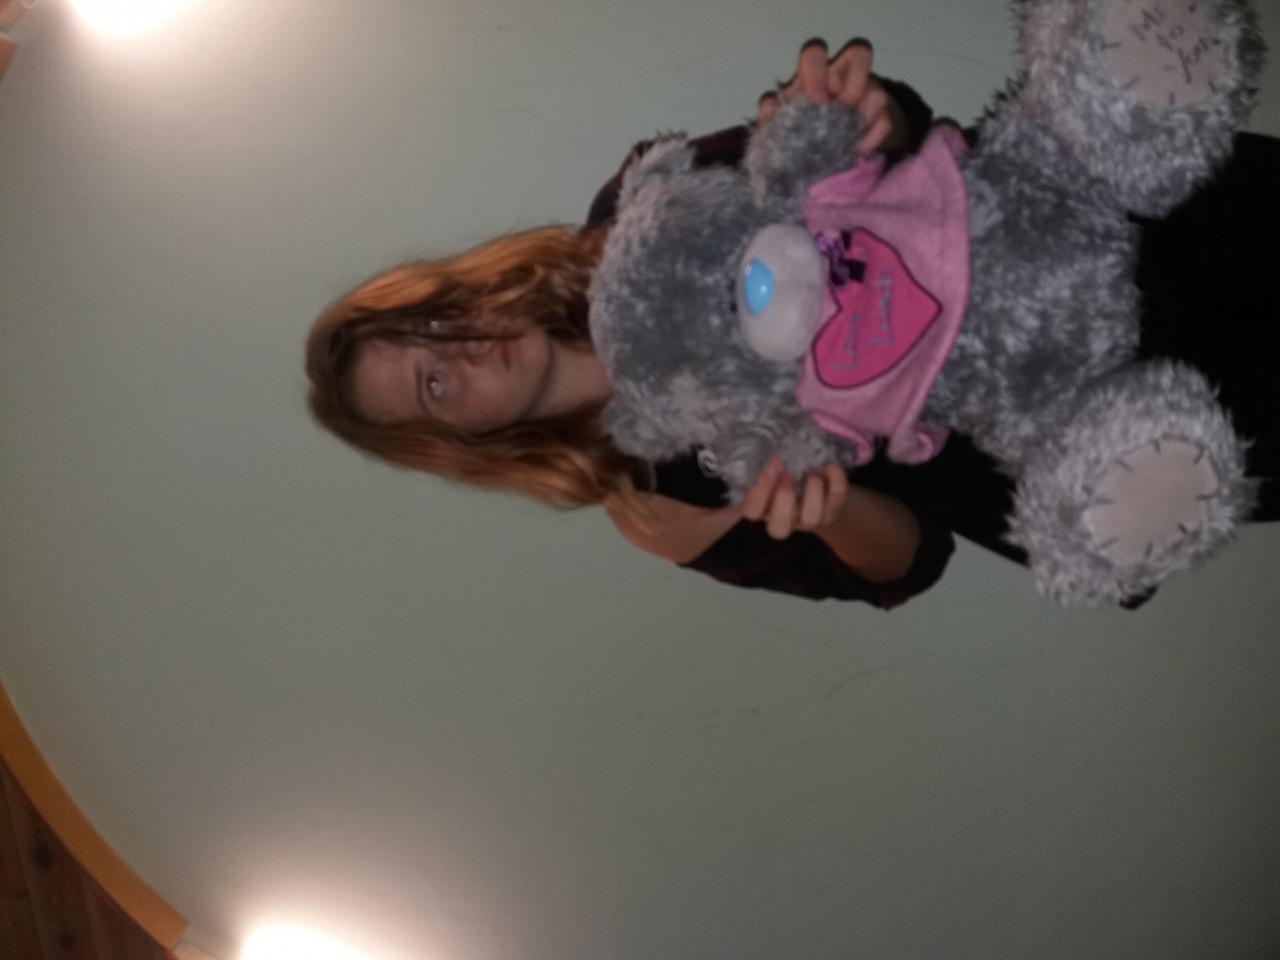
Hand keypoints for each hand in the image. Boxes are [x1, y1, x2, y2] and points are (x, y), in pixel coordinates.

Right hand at [740, 456, 849, 539]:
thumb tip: (764, 444)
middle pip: (779, 529)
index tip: (772, 464)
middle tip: (788, 474)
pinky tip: (831, 467)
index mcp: (764, 509)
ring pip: (811, 519)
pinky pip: (837, 502)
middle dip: (783, 498)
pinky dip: (837, 483)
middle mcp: (786, 520)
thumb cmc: (787, 478)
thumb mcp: (773, 472)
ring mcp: (810, 521)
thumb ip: (767, 466)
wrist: (820, 492)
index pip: (752, 511)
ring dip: (812, 491)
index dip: (758, 491)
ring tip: (813, 471)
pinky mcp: (832, 514)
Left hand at [757, 39, 894, 153]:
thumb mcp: (781, 120)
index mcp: (813, 73)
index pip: (816, 53)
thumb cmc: (796, 127)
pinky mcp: (879, 117)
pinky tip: (857, 150)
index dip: (818, 72)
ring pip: (878, 91)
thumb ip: (773, 114)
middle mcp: (842, 77)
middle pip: (859, 52)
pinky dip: (871, 139)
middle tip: (843, 106)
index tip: (816, 100)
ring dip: (864, 115)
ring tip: (848, 137)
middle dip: (854, 81)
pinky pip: (885, 122)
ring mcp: (864, 95)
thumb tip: (769, 108)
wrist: (819, 151)